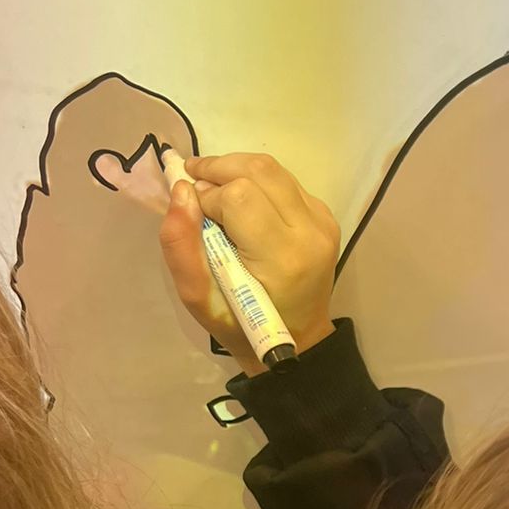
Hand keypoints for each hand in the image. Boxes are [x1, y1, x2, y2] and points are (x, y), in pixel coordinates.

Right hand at [159, 151, 339, 375]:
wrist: (297, 339)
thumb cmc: (242, 324)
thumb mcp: (201, 300)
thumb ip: (182, 247)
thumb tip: (182, 191)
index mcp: (283, 258)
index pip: (238, 197)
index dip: (207, 197)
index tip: (193, 215)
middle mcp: (311, 233)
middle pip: (259, 170)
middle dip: (218, 169)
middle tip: (193, 184)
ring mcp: (323, 222)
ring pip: (273, 169)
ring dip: (235, 169)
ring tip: (210, 188)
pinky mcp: (326, 217)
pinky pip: (285, 181)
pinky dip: (256, 182)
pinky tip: (240, 203)